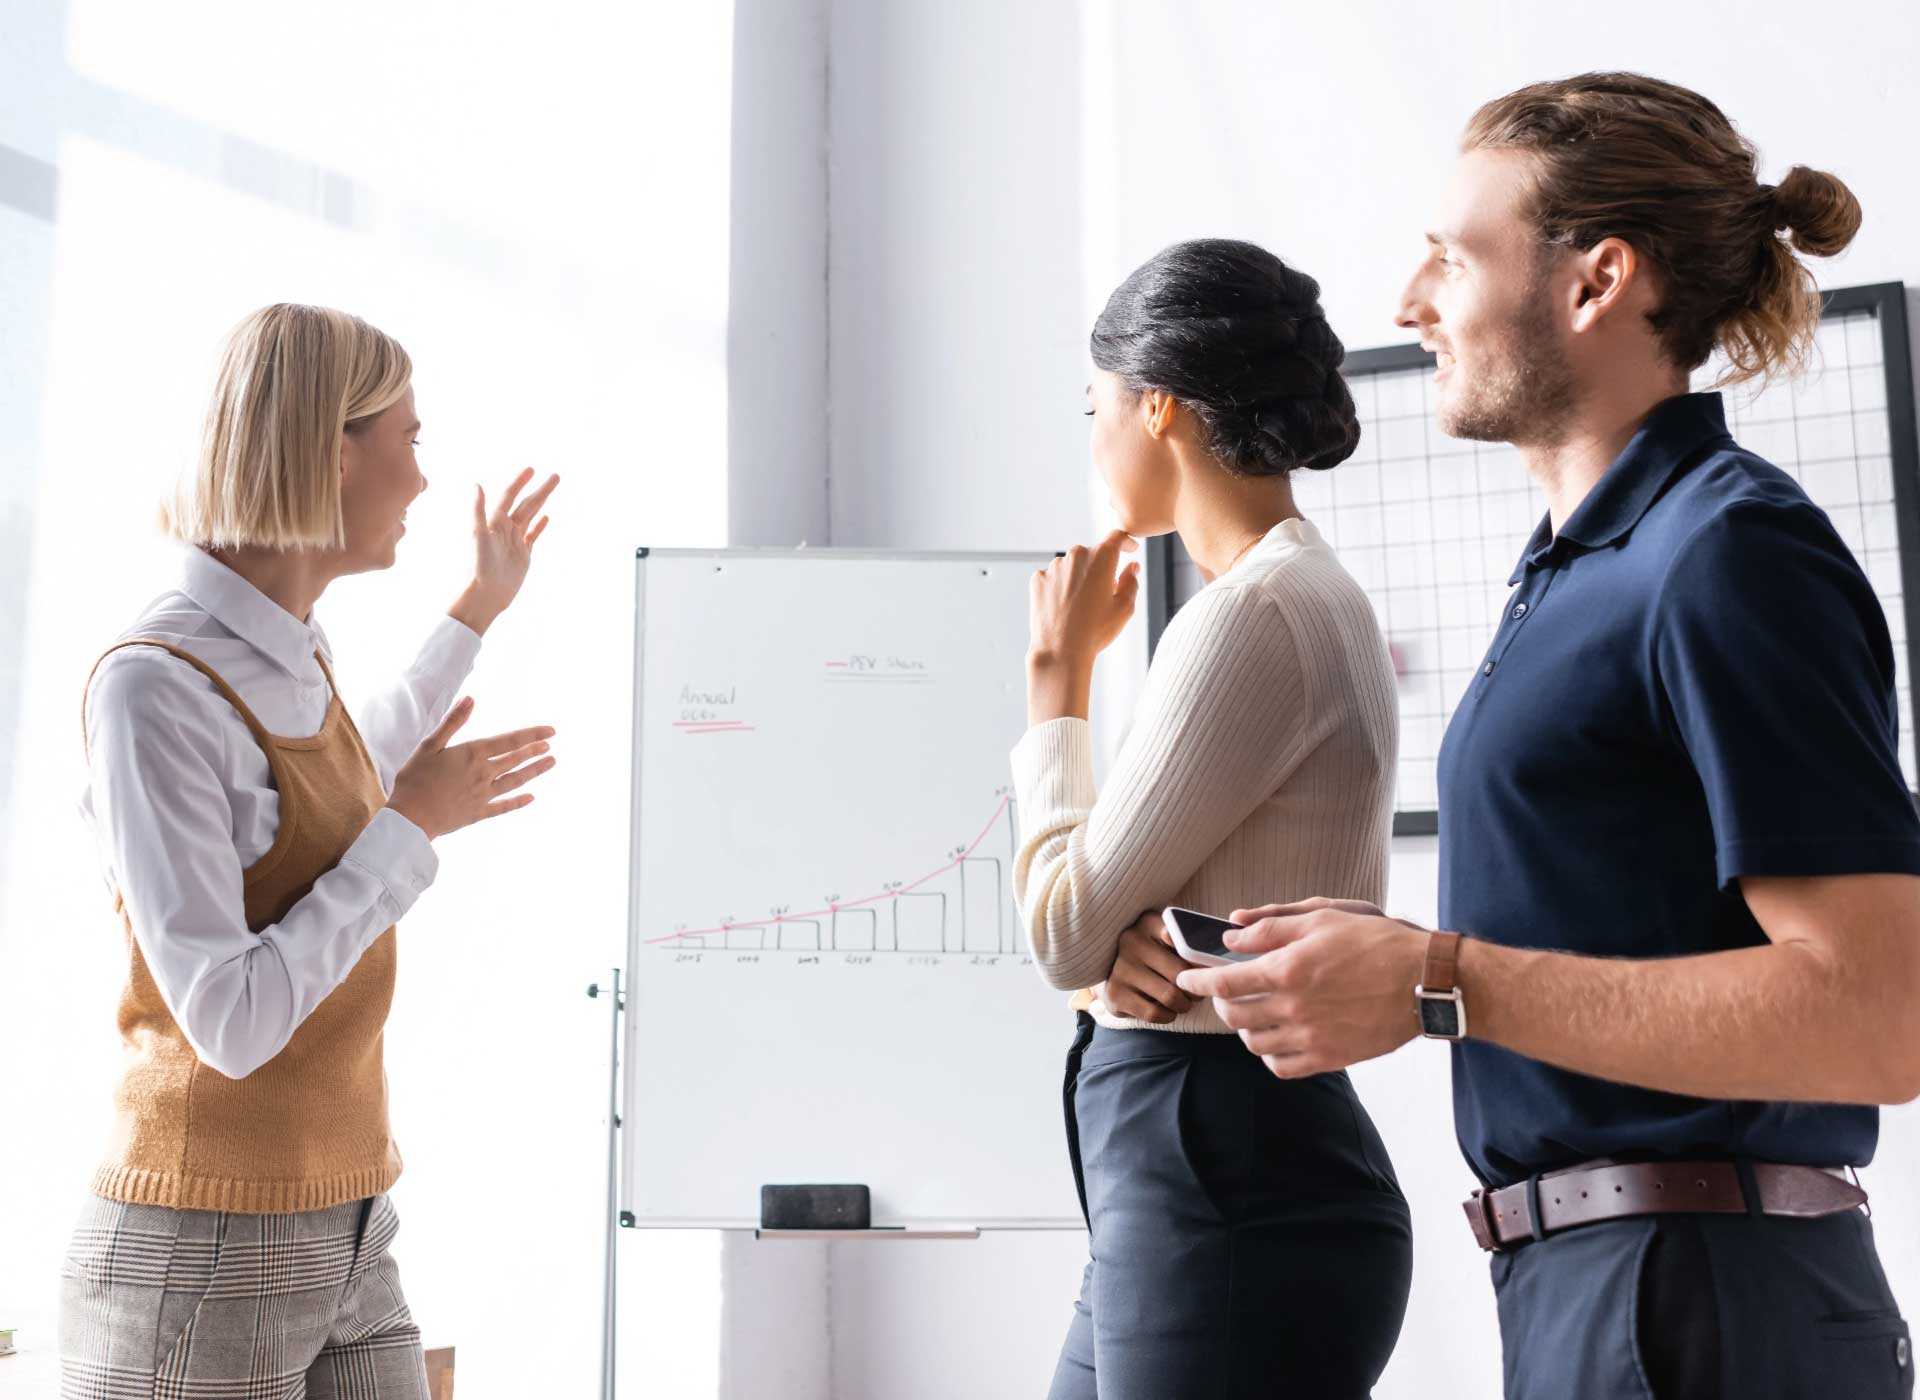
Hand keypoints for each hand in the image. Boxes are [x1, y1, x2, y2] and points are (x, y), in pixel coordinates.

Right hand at [388, 697, 556, 839]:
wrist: (410, 817)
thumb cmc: (415, 779)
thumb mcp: (430, 745)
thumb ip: (453, 722)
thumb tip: (470, 699)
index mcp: (472, 754)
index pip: (509, 740)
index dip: (532, 734)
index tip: (551, 731)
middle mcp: (483, 773)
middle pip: (515, 760)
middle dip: (534, 751)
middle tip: (549, 746)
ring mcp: (483, 795)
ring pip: (515, 780)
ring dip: (534, 771)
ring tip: (550, 763)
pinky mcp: (478, 813)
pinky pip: (504, 807)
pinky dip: (518, 802)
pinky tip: (531, 798)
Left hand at [451, 468, 559, 634]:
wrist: (485, 595)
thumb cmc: (478, 566)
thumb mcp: (478, 536)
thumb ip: (477, 510)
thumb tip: (476, 485)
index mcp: (494, 521)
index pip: (509, 496)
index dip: (519, 482)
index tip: (531, 470)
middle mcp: (505, 528)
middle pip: (526, 504)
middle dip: (540, 490)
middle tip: (556, 476)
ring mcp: (515, 541)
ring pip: (531, 516)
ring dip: (542, 502)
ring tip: (553, 489)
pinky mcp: (522, 555)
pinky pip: (533, 535)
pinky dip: (540, 525)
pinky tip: (547, 517)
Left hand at [1028, 531, 1139, 669]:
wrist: (1060, 651)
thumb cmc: (1096, 631)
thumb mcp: (1125, 608)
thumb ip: (1131, 581)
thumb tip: (1131, 567)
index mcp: (1101, 558)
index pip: (1117, 538)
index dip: (1126, 542)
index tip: (1130, 549)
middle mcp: (1075, 555)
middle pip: (1093, 554)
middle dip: (1101, 568)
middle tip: (1105, 594)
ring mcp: (1053, 566)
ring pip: (1072, 566)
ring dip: (1079, 577)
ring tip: (1081, 606)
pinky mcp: (1038, 579)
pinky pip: (1054, 577)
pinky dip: (1061, 586)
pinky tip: (1064, 607)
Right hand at [1095, 911, 1197, 1023]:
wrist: (1115, 969)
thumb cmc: (1155, 953)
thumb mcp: (1169, 938)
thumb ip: (1188, 942)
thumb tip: (1205, 959)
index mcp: (1149, 923)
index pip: (1182, 940)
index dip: (1198, 960)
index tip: (1202, 969)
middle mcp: (1131, 942)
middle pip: (1180, 974)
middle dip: (1195, 989)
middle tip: (1195, 992)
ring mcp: (1120, 968)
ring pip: (1170, 996)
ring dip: (1183, 1005)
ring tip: (1182, 1001)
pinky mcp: (1114, 994)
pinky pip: (1154, 1013)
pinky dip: (1167, 1015)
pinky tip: (1166, 1009)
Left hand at [1174, 902, 1431, 1077]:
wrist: (1424, 981)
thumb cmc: (1375, 942)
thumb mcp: (1322, 916)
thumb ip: (1271, 926)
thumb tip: (1232, 933)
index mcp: (1288, 969)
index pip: (1224, 981)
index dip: (1198, 980)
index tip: (1187, 978)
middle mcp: (1294, 1007)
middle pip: (1234, 1014)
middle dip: (1222, 1001)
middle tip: (1227, 991)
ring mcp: (1311, 1037)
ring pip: (1254, 1042)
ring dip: (1245, 1026)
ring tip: (1254, 1011)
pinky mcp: (1329, 1058)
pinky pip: (1281, 1066)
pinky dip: (1270, 1054)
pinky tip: (1277, 1036)